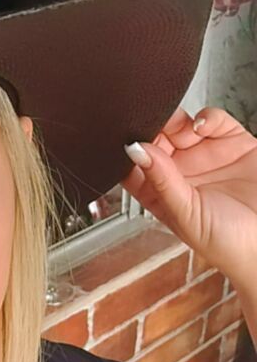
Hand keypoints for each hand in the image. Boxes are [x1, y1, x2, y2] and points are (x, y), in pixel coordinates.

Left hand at [120, 106, 256, 285]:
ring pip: (181, 126)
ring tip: (179, 127)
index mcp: (161, 195)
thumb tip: (136, 153)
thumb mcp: (187, 215)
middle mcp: (181, 174)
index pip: (134, 168)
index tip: (128, 142)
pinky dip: (206, 117)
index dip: (129, 153)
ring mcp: (205, 156)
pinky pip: (212, 120)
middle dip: (152, 130)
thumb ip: (161, 181)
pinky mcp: (232, 143)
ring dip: (176, 121)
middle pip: (155, 141)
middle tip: (152, 126)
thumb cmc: (228, 243)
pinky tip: (202, 126)